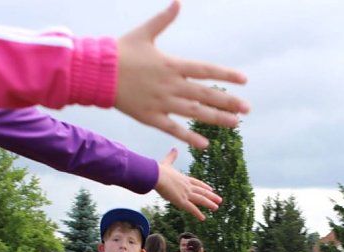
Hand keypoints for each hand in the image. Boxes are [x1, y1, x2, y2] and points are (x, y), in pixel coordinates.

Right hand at [115, 0, 248, 148]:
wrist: (96, 72)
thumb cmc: (120, 51)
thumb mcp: (144, 33)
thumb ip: (163, 19)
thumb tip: (178, 1)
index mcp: (172, 65)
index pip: (206, 70)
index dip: (226, 75)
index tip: (244, 80)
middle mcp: (171, 85)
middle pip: (206, 95)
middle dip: (228, 102)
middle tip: (247, 109)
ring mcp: (162, 103)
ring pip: (195, 113)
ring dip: (216, 118)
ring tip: (235, 123)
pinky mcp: (151, 117)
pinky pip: (173, 129)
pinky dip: (189, 137)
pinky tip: (204, 144)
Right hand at [155, 148, 221, 219]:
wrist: (156, 175)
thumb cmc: (159, 170)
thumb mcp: (167, 162)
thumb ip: (172, 156)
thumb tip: (174, 148)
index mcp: (184, 178)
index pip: (197, 183)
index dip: (204, 186)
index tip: (211, 189)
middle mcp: (187, 186)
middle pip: (202, 191)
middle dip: (211, 196)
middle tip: (219, 200)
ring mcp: (185, 193)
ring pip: (200, 199)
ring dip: (209, 204)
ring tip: (216, 207)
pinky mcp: (181, 201)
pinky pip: (191, 208)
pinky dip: (197, 213)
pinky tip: (203, 218)